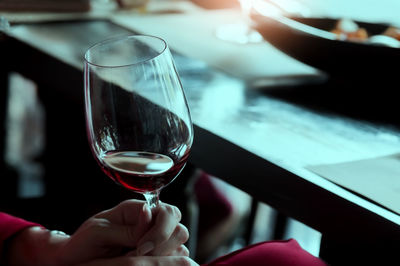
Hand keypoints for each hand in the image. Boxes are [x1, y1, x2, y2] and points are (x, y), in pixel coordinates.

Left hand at [57, 200, 189, 264]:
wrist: (76, 258)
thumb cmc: (84, 243)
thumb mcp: (99, 232)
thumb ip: (126, 227)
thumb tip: (148, 213)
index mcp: (136, 210)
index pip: (167, 212)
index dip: (160, 231)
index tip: (140, 248)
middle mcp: (150, 221)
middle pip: (179, 228)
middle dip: (163, 245)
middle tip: (136, 256)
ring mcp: (156, 238)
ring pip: (179, 245)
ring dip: (162, 256)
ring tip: (135, 260)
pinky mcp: (157, 254)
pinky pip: (174, 258)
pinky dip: (162, 263)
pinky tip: (142, 264)